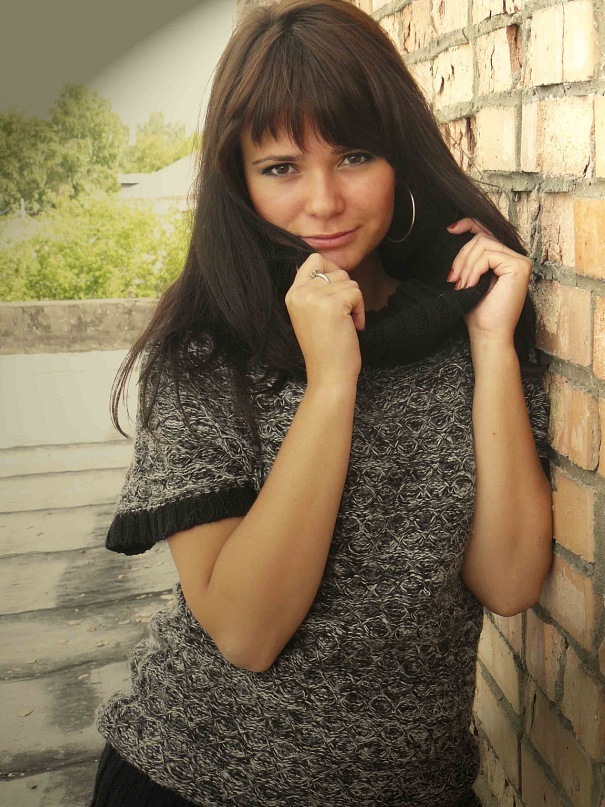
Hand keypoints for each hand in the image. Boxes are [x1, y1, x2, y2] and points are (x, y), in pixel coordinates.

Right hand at [285, 253, 363, 386]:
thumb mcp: (310, 314)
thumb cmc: (325, 348)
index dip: (332, 271)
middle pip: (336, 271)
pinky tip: (353, 327)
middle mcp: (300, 293)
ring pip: (349, 282)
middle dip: (347, 291)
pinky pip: (356, 293)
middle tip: (343, 315)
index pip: (314, 259)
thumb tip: (331, 267)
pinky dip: (360, 310)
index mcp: (292, 294)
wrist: (328, 375)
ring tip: (346, 324)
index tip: (337, 294)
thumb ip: (315, 291)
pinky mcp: (332, 305)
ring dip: (354, 302)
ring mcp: (314, 298)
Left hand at [446, 218, 531, 342]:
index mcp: (504, 260)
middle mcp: (515, 258)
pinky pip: (488, 255)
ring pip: (483, 244)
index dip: (468, 225)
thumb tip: (453, 232)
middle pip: (481, 238)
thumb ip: (468, 258)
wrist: (488, 334)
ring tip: (461, 285)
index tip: (450, 229)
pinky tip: (470, 284)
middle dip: (461, 257)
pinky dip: (474, 269)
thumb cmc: (478, 312)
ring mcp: (520, 261)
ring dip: (466, 265)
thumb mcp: (468, 279)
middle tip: (453, 279)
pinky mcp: (519, 266)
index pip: (486, 233)